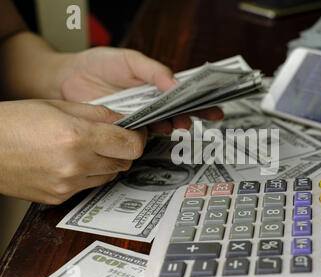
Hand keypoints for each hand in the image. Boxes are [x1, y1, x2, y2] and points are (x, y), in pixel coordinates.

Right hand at [0, 100, 145, 203]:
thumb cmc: (14, 121)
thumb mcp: (59, 106)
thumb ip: (99, 114)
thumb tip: (125, 120)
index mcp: (77, 136)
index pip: (131, 145)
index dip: (138, 137)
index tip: (136, 132)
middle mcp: (75, 164)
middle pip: (124, 162)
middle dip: (122, 149)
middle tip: (111, 138)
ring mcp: (67, 185)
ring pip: (109, 176)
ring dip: (106, 162)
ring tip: (86, 149)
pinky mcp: (58, 198)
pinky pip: (88, 186)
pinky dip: (88, 174)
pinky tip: (70, 162)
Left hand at [59, 47, 223, 133]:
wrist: (66, 79)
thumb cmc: (98, 64)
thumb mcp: (130, 60)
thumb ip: (154, 71)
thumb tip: (175, 84)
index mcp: (156, 85)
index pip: (184, 95)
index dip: (201, 102)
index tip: (216, 108)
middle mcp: (151, 104)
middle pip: (178, 113)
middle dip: (192, 117)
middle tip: (199, 120)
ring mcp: (139, 117)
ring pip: (163, 125)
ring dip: (173, 126)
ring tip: (178, 124)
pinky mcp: (124, 129)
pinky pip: (142, 134)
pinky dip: (151, 134)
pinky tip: (157, 130)